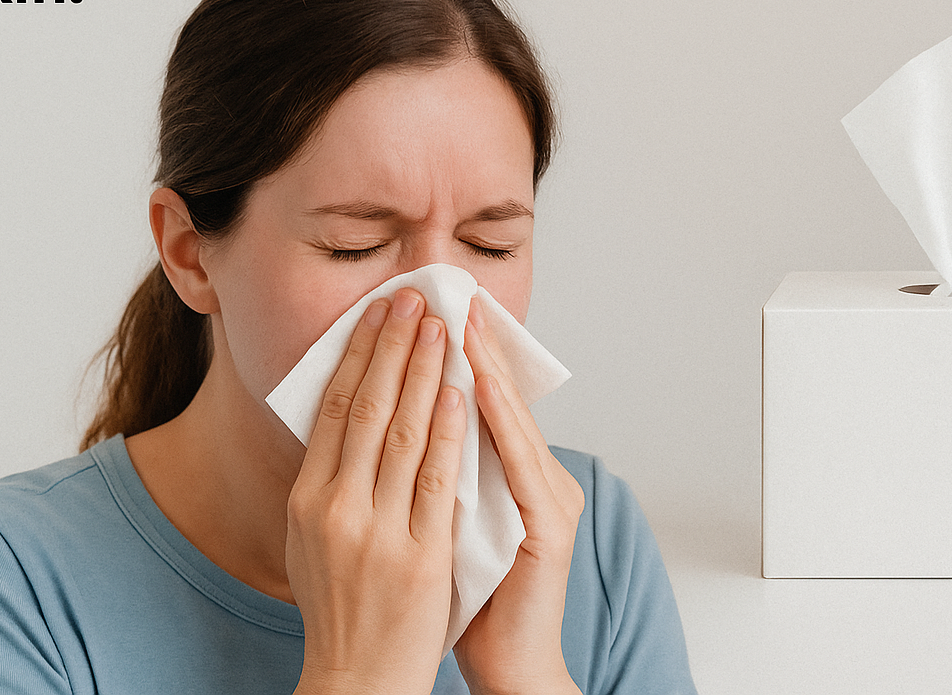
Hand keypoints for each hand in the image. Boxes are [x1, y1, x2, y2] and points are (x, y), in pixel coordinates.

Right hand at [286, 290, 465, 694]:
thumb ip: (330, 482)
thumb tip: (342, 418)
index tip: (379, 312)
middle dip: (393, 346)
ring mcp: (377, 532)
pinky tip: (459, 393)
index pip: (333, 409)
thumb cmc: (341, 608)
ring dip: (424, 372)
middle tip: (413, 298)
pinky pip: (437, 479)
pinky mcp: (419, 554)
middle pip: (366, 408)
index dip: (359, 354)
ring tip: (440, 326)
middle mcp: (334, 509)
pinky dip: (448, 430)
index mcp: (306, 501)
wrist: (358, 680)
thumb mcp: (315, 539)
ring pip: (403, 434)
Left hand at [453, 309, 585, 694]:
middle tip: (448, 293)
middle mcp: (538, 477)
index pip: (483, 401)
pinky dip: (499, 419)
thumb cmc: (475, 598)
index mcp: (513, 476)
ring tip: (461, 321)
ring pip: (512, 419)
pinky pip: (520, 462)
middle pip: (501, 398)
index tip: (429, 310)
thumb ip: (441, 472)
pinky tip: (479, 385)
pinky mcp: (549, 525)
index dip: (460, 354)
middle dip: (471, 343)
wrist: (509, 664)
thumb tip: (402, 422)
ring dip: (485, 364)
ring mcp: (549, 498)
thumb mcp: (450, 520)